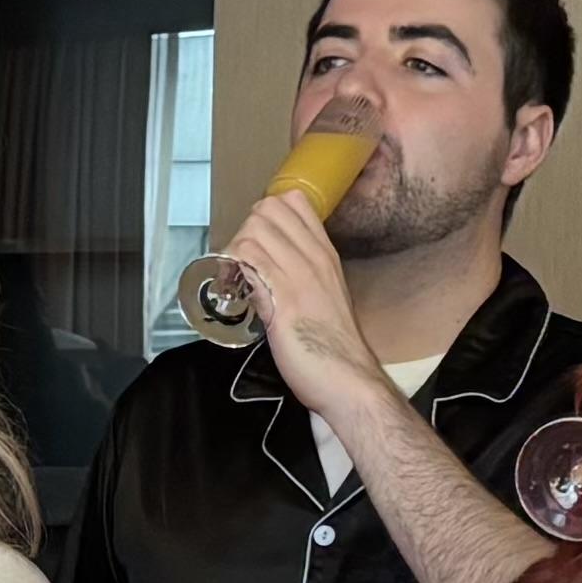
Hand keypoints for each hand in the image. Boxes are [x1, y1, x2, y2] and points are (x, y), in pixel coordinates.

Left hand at [225, 190, 393, 418]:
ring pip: (253, 230)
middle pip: (267, 209)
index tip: (255, 245)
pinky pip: (248, 261)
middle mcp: (313, 257)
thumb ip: (302, 278)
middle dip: (243, 231)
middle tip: (238, 265)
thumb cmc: (334, 348)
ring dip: (233, 252)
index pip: (292, 202)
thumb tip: (271, 271)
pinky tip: (232, 292)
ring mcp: (299, 275)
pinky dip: (232, 270)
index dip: (264, 217)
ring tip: (232, 280)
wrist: (349, 380)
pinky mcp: (283, 299)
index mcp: (325, 254)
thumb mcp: (324, 298)